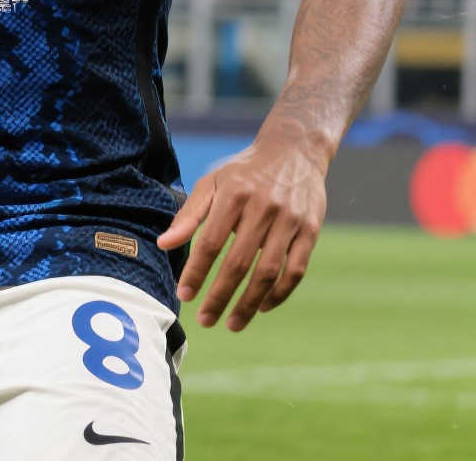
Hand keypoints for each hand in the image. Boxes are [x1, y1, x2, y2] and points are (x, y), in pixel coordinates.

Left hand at [158, 135, 327, 330]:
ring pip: (269, 272)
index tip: (184, 295)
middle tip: (205, 320)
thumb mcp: (212, 182)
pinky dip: (279, 293)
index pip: (211, 242)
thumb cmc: (245, 171)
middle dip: (220, 296)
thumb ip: (189, 214)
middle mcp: (264, 208)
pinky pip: (296, 270)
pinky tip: (262, 307)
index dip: (196, 272)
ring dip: (249, 303)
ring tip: (233, 324)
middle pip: (239, 263)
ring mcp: (290, 220)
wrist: (295, 150)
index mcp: (234, 195)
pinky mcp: (310, 230)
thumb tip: (164, 245)